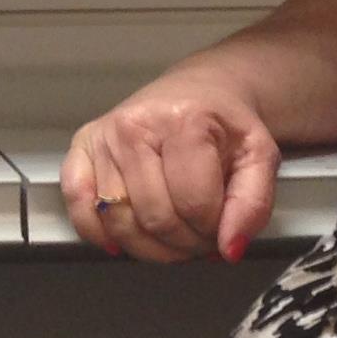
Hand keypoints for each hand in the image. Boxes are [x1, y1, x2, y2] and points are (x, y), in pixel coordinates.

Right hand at [60, 65, 279, 262]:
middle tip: (198, 236)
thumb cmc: (223, 123)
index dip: (213, 231)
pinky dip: (96, 232)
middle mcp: (134, 126)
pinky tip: (120, 239)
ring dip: (149, 246)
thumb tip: (230, 247)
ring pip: (119, 221)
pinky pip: (78, 203)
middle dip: (184, 243)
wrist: (197, 90)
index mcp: (183, 121)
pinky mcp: (82, 147)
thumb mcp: (258, 156)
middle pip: (156, 218)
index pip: (194, 205)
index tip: (220, 226)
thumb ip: (253, 203)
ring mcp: (103, 137)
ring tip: (170, 237)